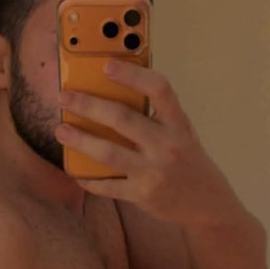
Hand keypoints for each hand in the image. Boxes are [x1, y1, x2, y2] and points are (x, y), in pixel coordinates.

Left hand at [56, 60, 242, 229]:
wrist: (208, 204)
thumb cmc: (188, 162)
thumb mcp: (181, 134)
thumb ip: (156, 117)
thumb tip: (113, 96)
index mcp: (178, 124)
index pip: (159, 89)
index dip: (132, 74)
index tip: (106, 65)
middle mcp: (167, 146)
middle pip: (122, 119)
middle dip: (88, 106)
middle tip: (65, 97)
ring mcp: (154, 172)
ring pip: (109, 153)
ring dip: (80, 141)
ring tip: (61, 131)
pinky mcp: (143, 195)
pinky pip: (108, 186)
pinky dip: (89, 179)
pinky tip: (75, 170)